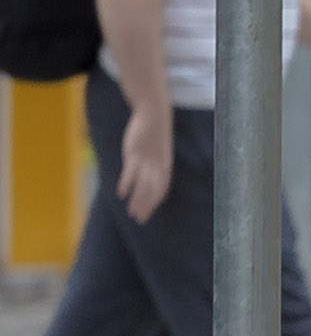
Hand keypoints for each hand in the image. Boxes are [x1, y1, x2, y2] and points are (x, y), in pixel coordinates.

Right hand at [116, 104, 171, 221]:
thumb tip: (148, 178)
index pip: (163, 189)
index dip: (155, 202)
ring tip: (131, 212)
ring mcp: (147, 160)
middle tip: (140, 219)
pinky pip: (131, 172)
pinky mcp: (136, 153)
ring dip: (138, 200)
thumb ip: (155, 166)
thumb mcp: (158, 152)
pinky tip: (121, 195)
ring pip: (144, 184)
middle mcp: (158, 165)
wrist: (154, 115)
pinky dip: (127, 184)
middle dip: (147, 206)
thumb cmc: (155, 135)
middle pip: (154, 190)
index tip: (148, 214)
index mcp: (165, 166)